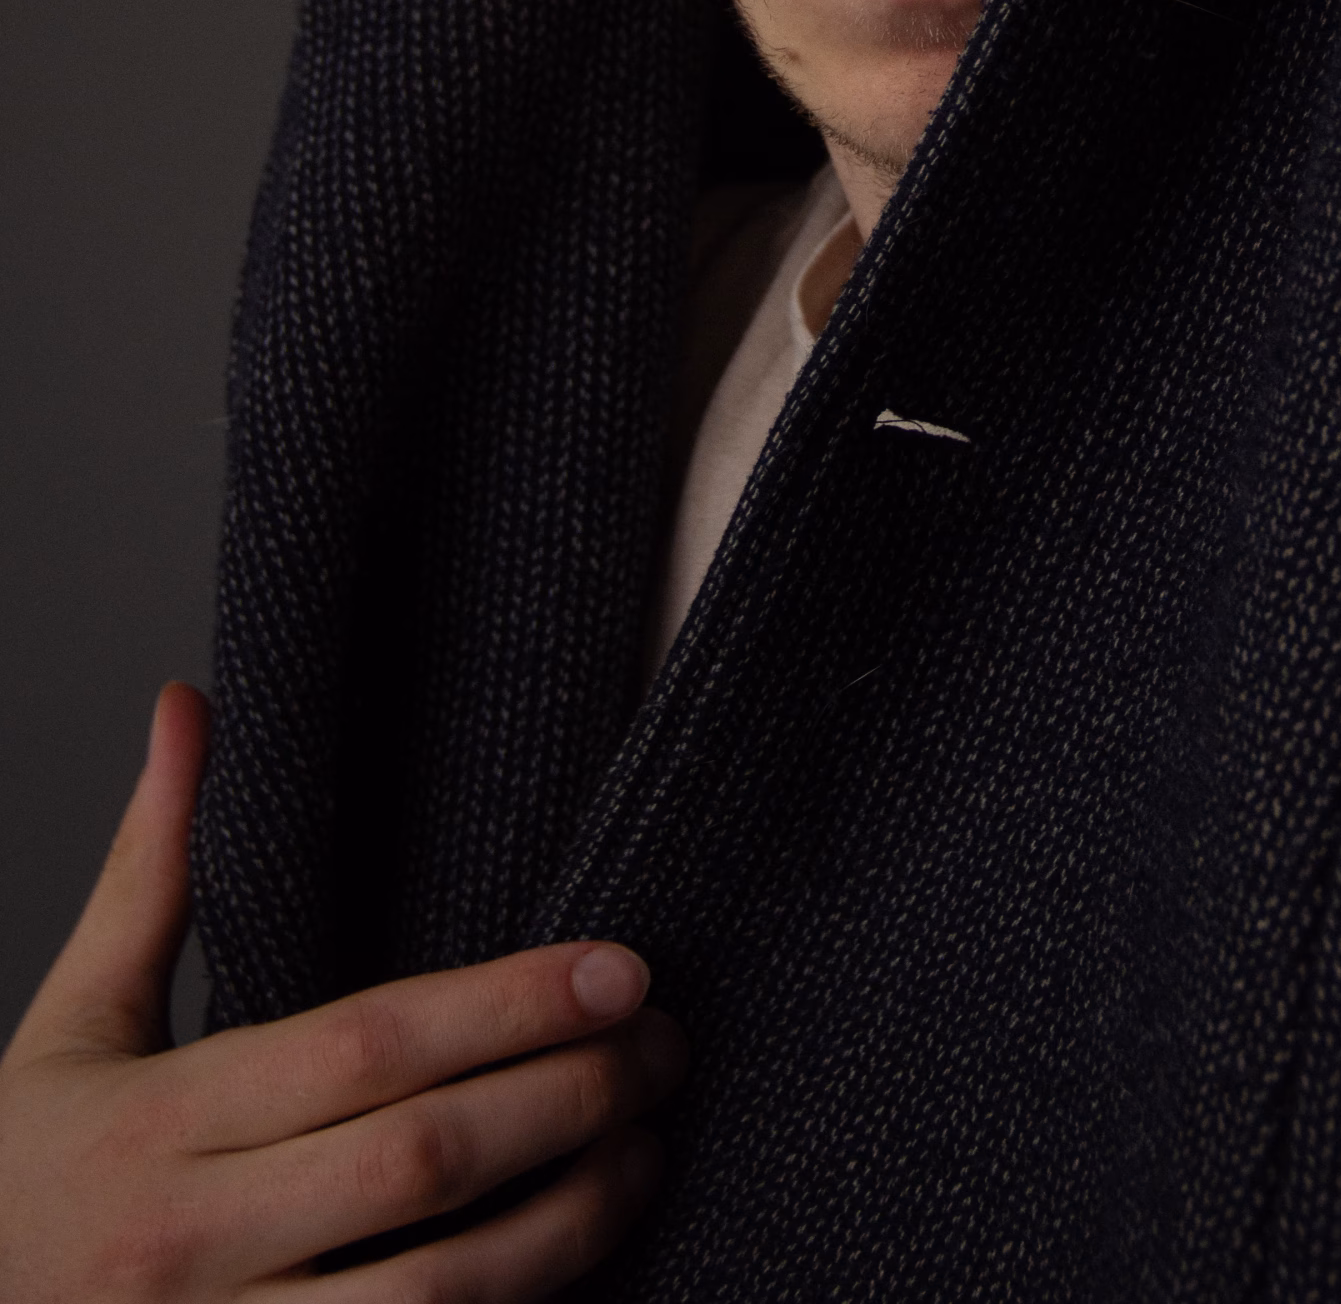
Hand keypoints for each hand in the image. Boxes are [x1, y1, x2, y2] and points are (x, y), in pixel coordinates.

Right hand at [0, 684, 686, 1298]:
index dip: (504, 1005)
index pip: (362, 1046)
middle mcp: (190, 1245)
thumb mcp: (72, 1025)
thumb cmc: (20, 1184)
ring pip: (437, 1296)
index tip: (617, 969)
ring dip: (567, 1223)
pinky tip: (573, 1265)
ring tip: (642, 1150)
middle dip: (566, 1097)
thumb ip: (151, 871)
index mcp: (152, 1125)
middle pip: (418, 1162)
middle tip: (663, 1046)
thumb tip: (189, 708)